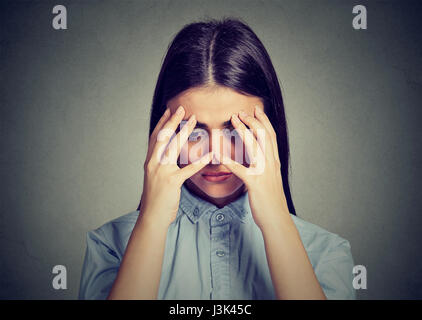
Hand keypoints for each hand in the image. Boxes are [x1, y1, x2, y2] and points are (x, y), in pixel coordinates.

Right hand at [139, 106, 212, 227]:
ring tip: (193, 121)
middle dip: (172, 121)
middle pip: (163, 137)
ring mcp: (161, 172)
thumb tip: (169, 155)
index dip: (162, 123)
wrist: (152, 216)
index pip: (155, 137)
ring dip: (184, 132)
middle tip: (182, 108)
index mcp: (150, 161)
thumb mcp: (155, 177)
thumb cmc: (156, 198)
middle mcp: (153, 163)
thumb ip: (161, 164)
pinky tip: (210, 154)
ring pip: (173, 147)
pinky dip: (200, 161)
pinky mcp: (171, 182)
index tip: (169, 111)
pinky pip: (188, 169)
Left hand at [219, 105, 289, 230]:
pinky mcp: (255, 184)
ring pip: (255, 145)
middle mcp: (271, 164)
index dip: (263, 121)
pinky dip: (229, 161)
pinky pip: (240, 169)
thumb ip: (265, 168)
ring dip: (243, 130)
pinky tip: (219, 155)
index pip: (271, 136)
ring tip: (234, 120)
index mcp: (274, 163)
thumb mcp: (271, 180)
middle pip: (264, 135)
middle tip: (241, 111)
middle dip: (253, 120)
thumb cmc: (271, 202)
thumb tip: (257, 160)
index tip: (255, 110)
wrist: (277, 219)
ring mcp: (264, 173)